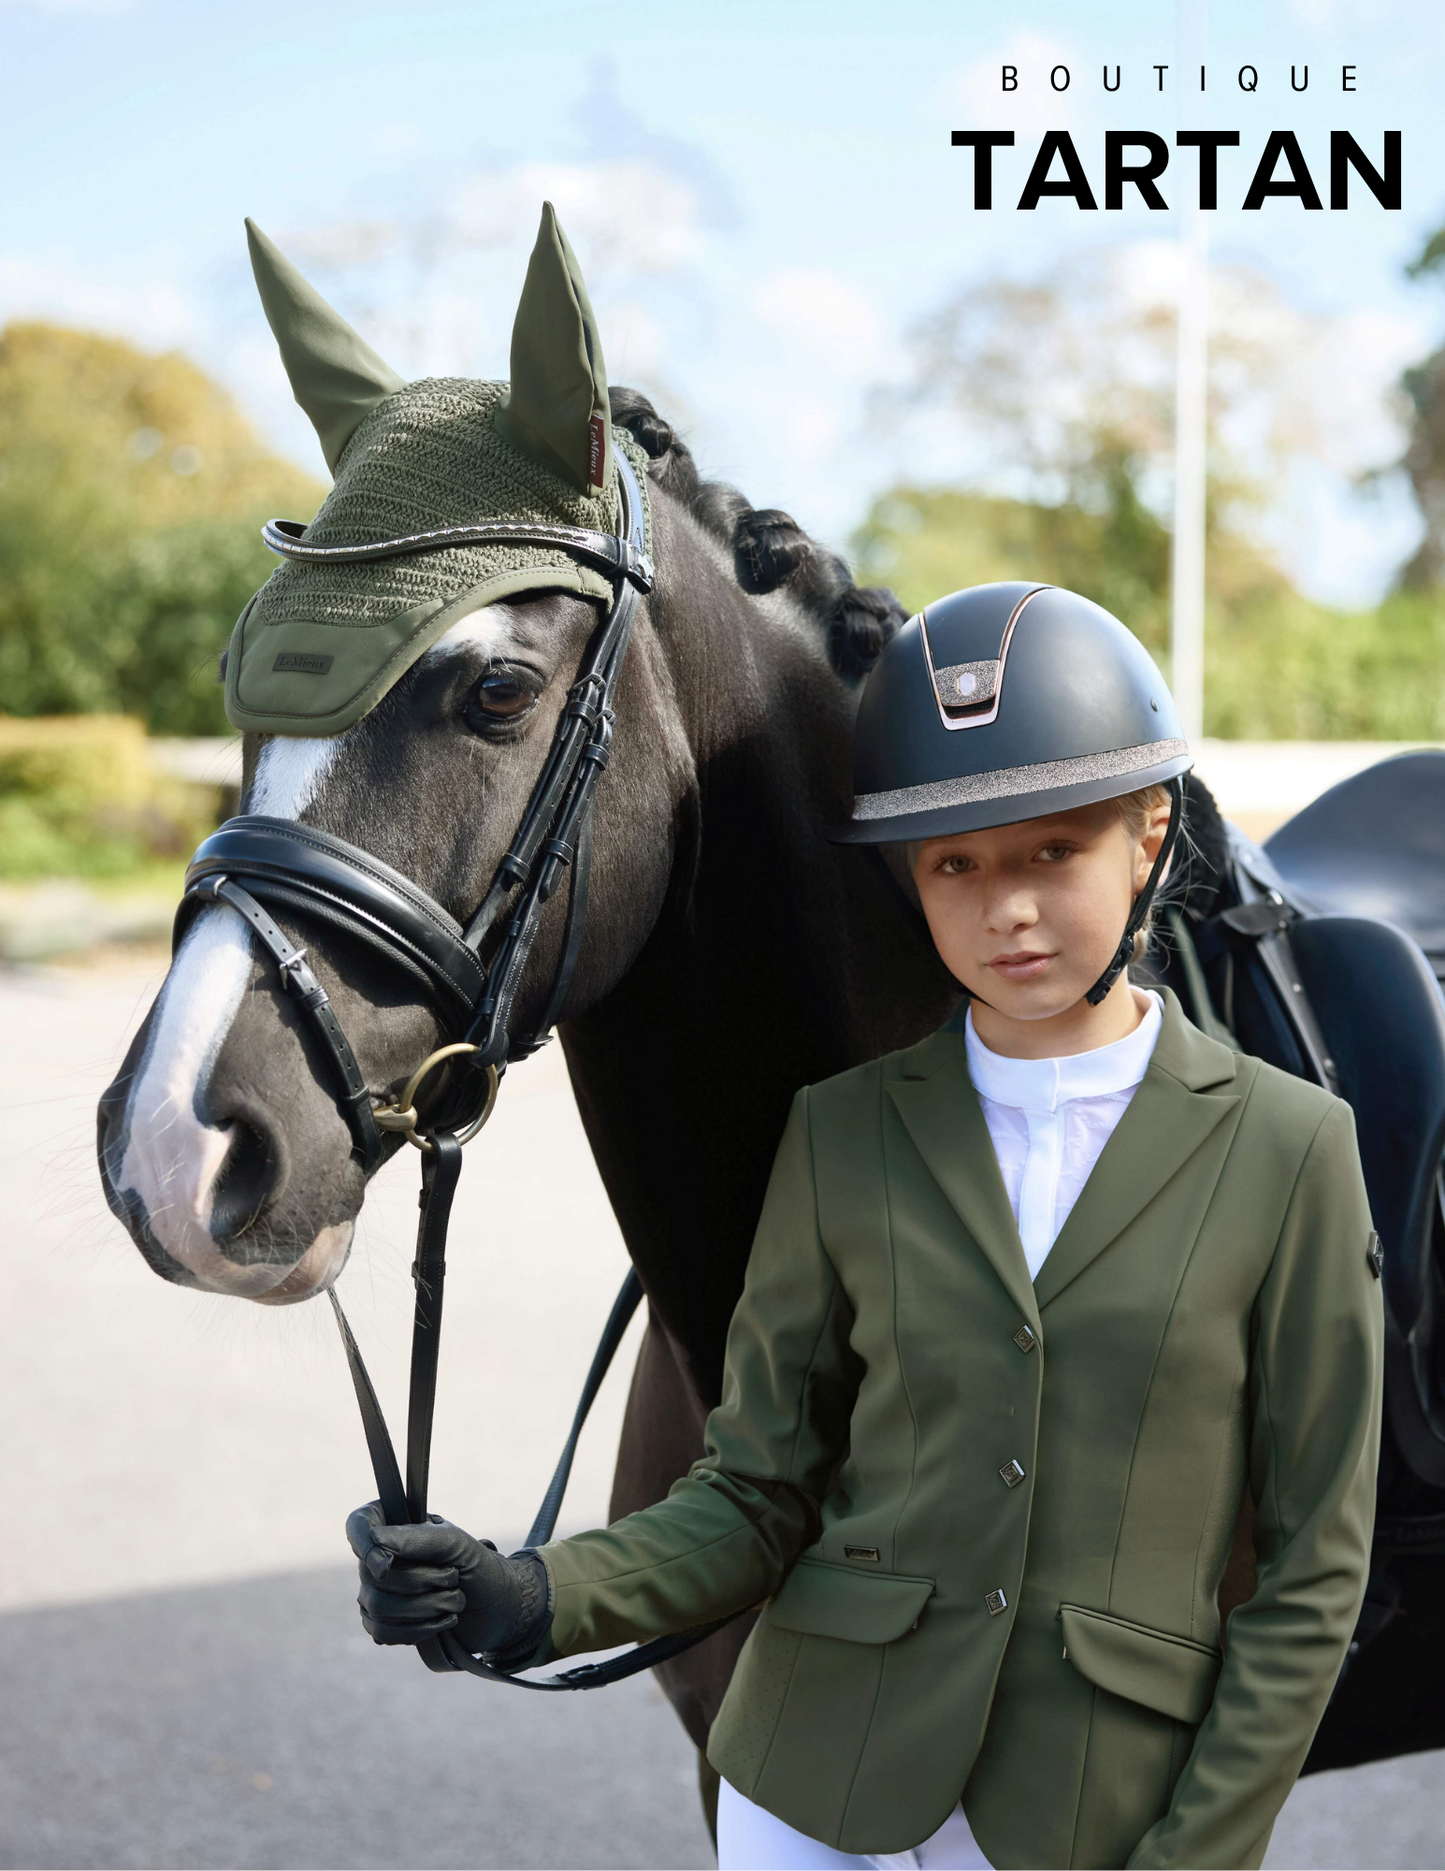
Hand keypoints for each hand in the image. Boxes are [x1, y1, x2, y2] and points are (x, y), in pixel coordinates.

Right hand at [345, 1502, 550, 1663]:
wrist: (498, 1608)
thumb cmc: (478, 1566)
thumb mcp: (455, 1544)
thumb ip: (418, 1538)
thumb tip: (376, 1543)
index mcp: (394, 1526)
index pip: (359, 1526)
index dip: (365, 1546)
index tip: (387, 1565)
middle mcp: (378, 1557)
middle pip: (372, 1575)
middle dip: (421, 1582)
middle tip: (454, 1578)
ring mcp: (376, 1592)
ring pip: (377, 1606)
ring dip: (425, 1608)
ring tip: (455, 1602)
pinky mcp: (383, 1624)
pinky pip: (381, 1632)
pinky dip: (417, 1631)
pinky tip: (441, 1623)